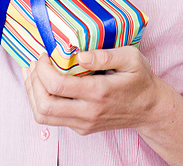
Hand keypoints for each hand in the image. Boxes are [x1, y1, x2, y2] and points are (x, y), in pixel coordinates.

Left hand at [22, 46, 159, 135]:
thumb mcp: (131, 59)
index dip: (42, 68)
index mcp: (98, 92)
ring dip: (32, 93)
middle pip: (44, 105)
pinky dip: (40, 101)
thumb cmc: (140, 80)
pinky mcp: (81, 127)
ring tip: (32, 73)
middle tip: (34, 63)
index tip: (45, 54)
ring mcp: (83, 123)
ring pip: (43, 115)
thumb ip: (105, 55)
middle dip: (32, 82)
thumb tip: (79, 55)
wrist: (151, 110)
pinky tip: (41, 84)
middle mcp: (88, 112)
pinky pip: (51, 118)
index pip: (56, 85)